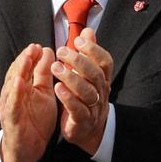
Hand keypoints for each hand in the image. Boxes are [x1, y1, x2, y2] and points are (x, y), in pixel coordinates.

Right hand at [0, 43, 56, 161]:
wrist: (27, 149)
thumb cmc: (35, 120)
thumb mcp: (43, 94)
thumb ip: (44, 76)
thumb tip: (48, 53)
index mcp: (22, 88)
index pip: (24, 68)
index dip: (31, 56)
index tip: (39, 46)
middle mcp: (13, 94)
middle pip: (16, 73)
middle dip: (24, 59)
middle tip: (33, 47)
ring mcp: (10, 106)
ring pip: (12, 86)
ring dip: (19, 71)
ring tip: (26, 58)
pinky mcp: (11, 119)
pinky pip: (12, 105)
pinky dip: (15, 93)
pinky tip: (19, 83)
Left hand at [52, 27, 112, 155]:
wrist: (88, 131)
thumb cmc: (85, 97)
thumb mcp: (87, 74)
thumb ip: (88, 54)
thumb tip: (88, 30)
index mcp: (102, 79)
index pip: (104, 62)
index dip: (94, 50)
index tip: (78, 39)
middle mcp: (101, 92)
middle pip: (95, 74)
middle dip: (79, 61)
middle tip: (61, 51)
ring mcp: (93, 107)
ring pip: (87, 91)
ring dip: (71, 78)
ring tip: (55, 67)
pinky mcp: (82, 121)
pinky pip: (78, 109)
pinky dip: (68, 98)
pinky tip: (58, 88)